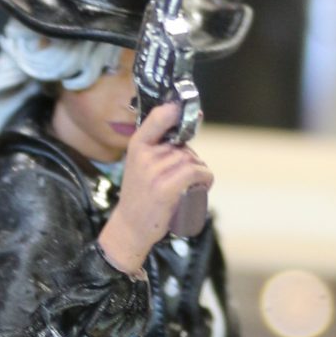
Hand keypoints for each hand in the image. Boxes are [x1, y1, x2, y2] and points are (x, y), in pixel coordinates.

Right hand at [100, 104, 213, 277]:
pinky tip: (201, 187)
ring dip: (199, 172)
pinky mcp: (166, 187)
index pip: (158, 117)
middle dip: (191, 160)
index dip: (174, 110)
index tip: (185, 109)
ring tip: (189, 187)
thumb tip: (190, 127)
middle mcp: (145, 154)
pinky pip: (196, 172)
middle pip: (184, 145)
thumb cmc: (141, 196)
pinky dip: (205, 179)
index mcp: (137, 145)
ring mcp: (155, 171)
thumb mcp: (141, 165)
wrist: (130, 227)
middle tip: (184, 179)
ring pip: (193, 159)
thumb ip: (159, 148)